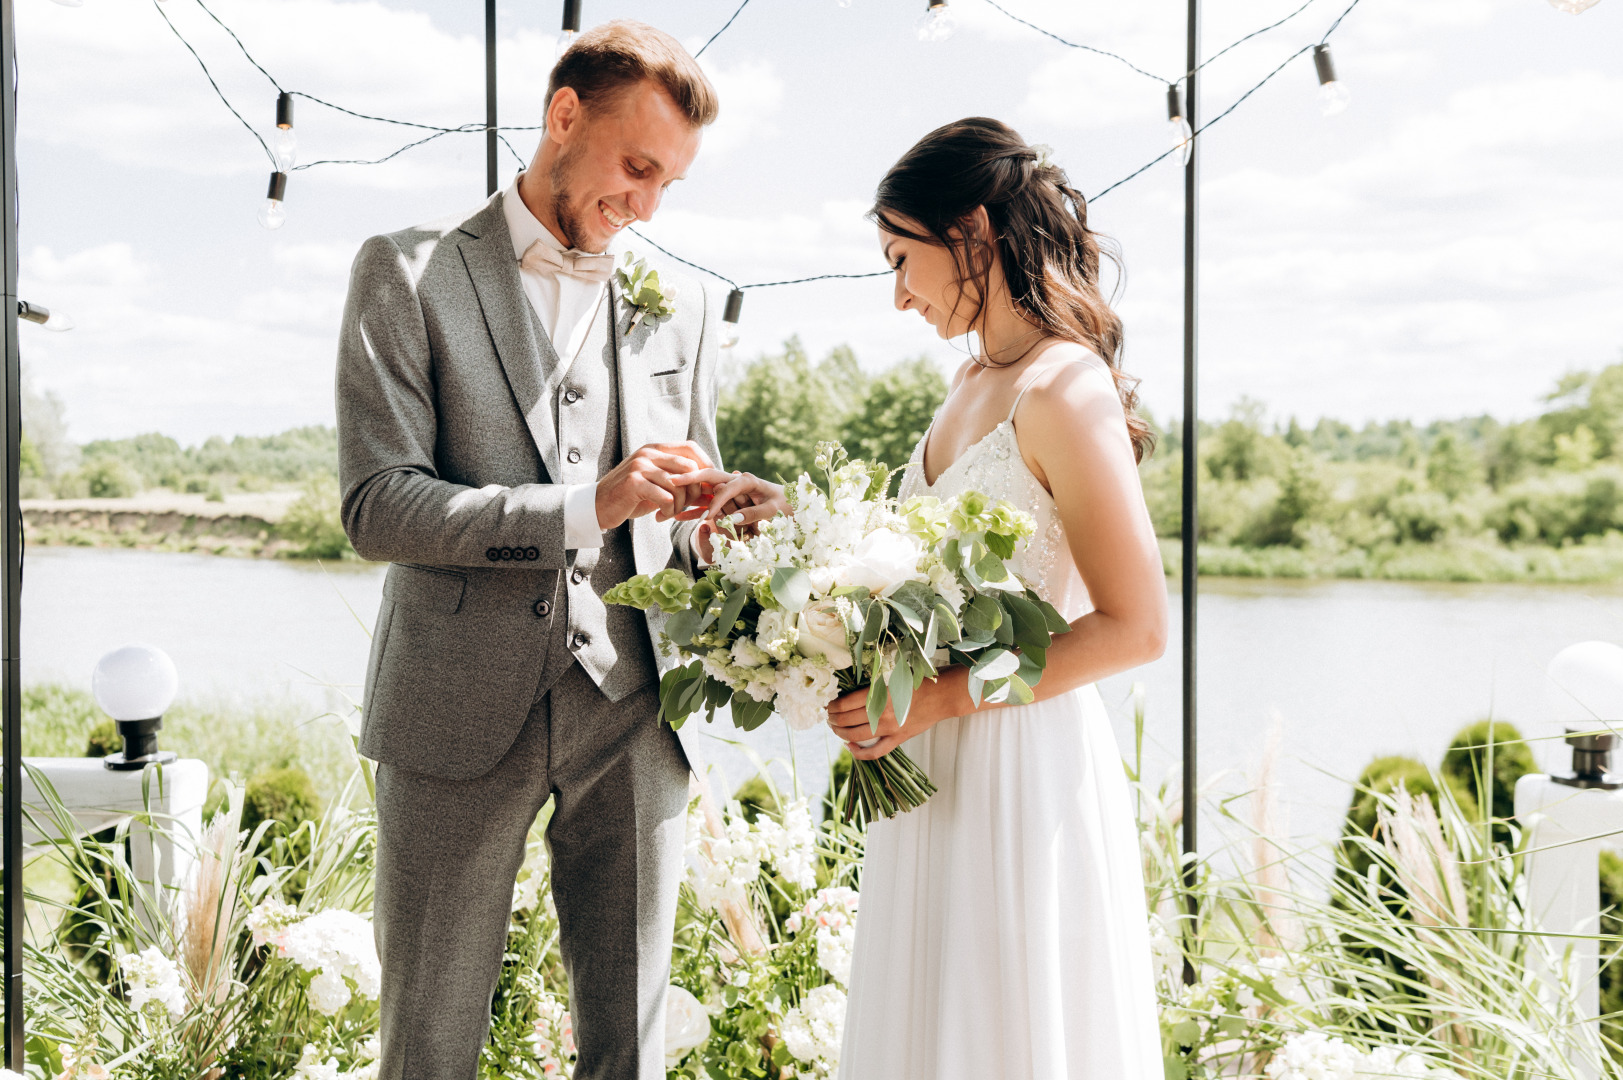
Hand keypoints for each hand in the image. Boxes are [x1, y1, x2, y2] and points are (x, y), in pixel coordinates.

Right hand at [596, 442, 712, 529]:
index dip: (705, 464)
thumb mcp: (655, 484)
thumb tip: (709, 487)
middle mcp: (648, 453)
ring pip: (679, 484)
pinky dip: (669, 510)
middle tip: (689, 505)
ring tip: (671, 513)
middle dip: (695, 489)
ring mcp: (640, 466)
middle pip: (689, 466)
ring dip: (681, 504)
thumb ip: (677, 481)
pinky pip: (666, 497)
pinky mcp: (634, 483)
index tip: (708, 485)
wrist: (598, 506)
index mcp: (654, 449)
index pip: (690, 447)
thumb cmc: (631, 497)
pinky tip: (661, 516)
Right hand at [675, 471, 788, 560]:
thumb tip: (734, 517)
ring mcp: (728, 491)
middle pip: (708, 479)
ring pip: (702, 492)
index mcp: (746, 480)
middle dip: (689, 481)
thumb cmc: (786, 507)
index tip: (706, 517)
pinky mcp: (725, 501)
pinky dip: (692, 509)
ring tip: (666, 504)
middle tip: (670, 482)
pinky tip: (675, 516)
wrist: (791, 506)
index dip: (715, 502)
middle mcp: (734, 482)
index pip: (725, 488)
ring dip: (685, 496)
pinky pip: (705, 504)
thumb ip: (756, 513)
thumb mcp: (775, 510)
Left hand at [825, 676, 952, 760]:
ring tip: (835, 728)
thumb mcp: (892, 676)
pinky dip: (859, 752)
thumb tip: (850, 690)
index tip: (829, 704)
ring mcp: (889, 728)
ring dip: (840, 732)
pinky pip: (875, 752)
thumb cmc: (918, 681)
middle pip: (847, 720)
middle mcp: (881, 713)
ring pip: (856, 736)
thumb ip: (873, 685)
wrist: (942, 695)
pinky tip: (849, 746)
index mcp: (878, 694)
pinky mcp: (898, 739)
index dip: (833, 705)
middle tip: (829, 715)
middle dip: (833, 718)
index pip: (845, 704)